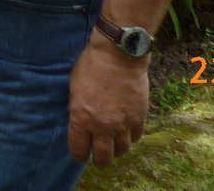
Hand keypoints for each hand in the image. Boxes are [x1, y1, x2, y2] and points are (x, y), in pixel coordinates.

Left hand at [66, 36, 148, 164]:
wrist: (119, 54)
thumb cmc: (91, 65)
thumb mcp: (74, 87)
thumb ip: (78, 109)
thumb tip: (80, 122)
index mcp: (82, 118)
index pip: (78, 148)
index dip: (78, 154)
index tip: (80, 155)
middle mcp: (102, 126)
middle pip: (103, 157)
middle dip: (99, 160)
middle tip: (98, 159)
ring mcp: (123, 123)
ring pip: (121, 150)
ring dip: (116, 150)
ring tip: (113, 146)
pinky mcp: (139, 118)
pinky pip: (135, 137)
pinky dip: (130, 138)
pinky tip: (126, 133)